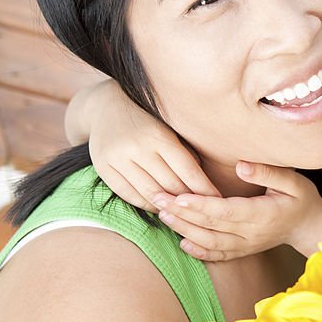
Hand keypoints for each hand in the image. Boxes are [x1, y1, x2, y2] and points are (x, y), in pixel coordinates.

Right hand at [74, 79, 219, 210]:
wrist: (106, 107)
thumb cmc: (149, 122)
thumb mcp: (170, 131)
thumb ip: (187, 154)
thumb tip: (207, 188)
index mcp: (159, 135)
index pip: (188, 170)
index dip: (204, 189)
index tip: (219, 201)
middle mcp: (137, 147)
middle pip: (169, 185)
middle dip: (189, 201)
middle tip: (205, 212)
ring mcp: (117, 158)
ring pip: (149, 193)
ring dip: (169, 207)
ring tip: (184, 214)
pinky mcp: (103, 167)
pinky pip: (128, 194)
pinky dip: (146, 204)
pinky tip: (159, 207)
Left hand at [156, 161, 321, 260]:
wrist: (309, 227)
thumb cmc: (301, 200)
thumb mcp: (294, 181)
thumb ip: (268, 173)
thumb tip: (241, 166)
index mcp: (263, 214)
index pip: (226, 211)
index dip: (201, 205)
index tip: (179, 196)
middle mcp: (252, 233)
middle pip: (212, 226)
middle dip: (182, 213)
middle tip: (158, 198)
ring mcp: (247, 245)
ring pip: (210, 242)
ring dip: (184, 230)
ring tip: (163, 215)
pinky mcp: (243, 251)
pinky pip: (218, 256)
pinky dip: (199, 252)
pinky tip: (182, 242)